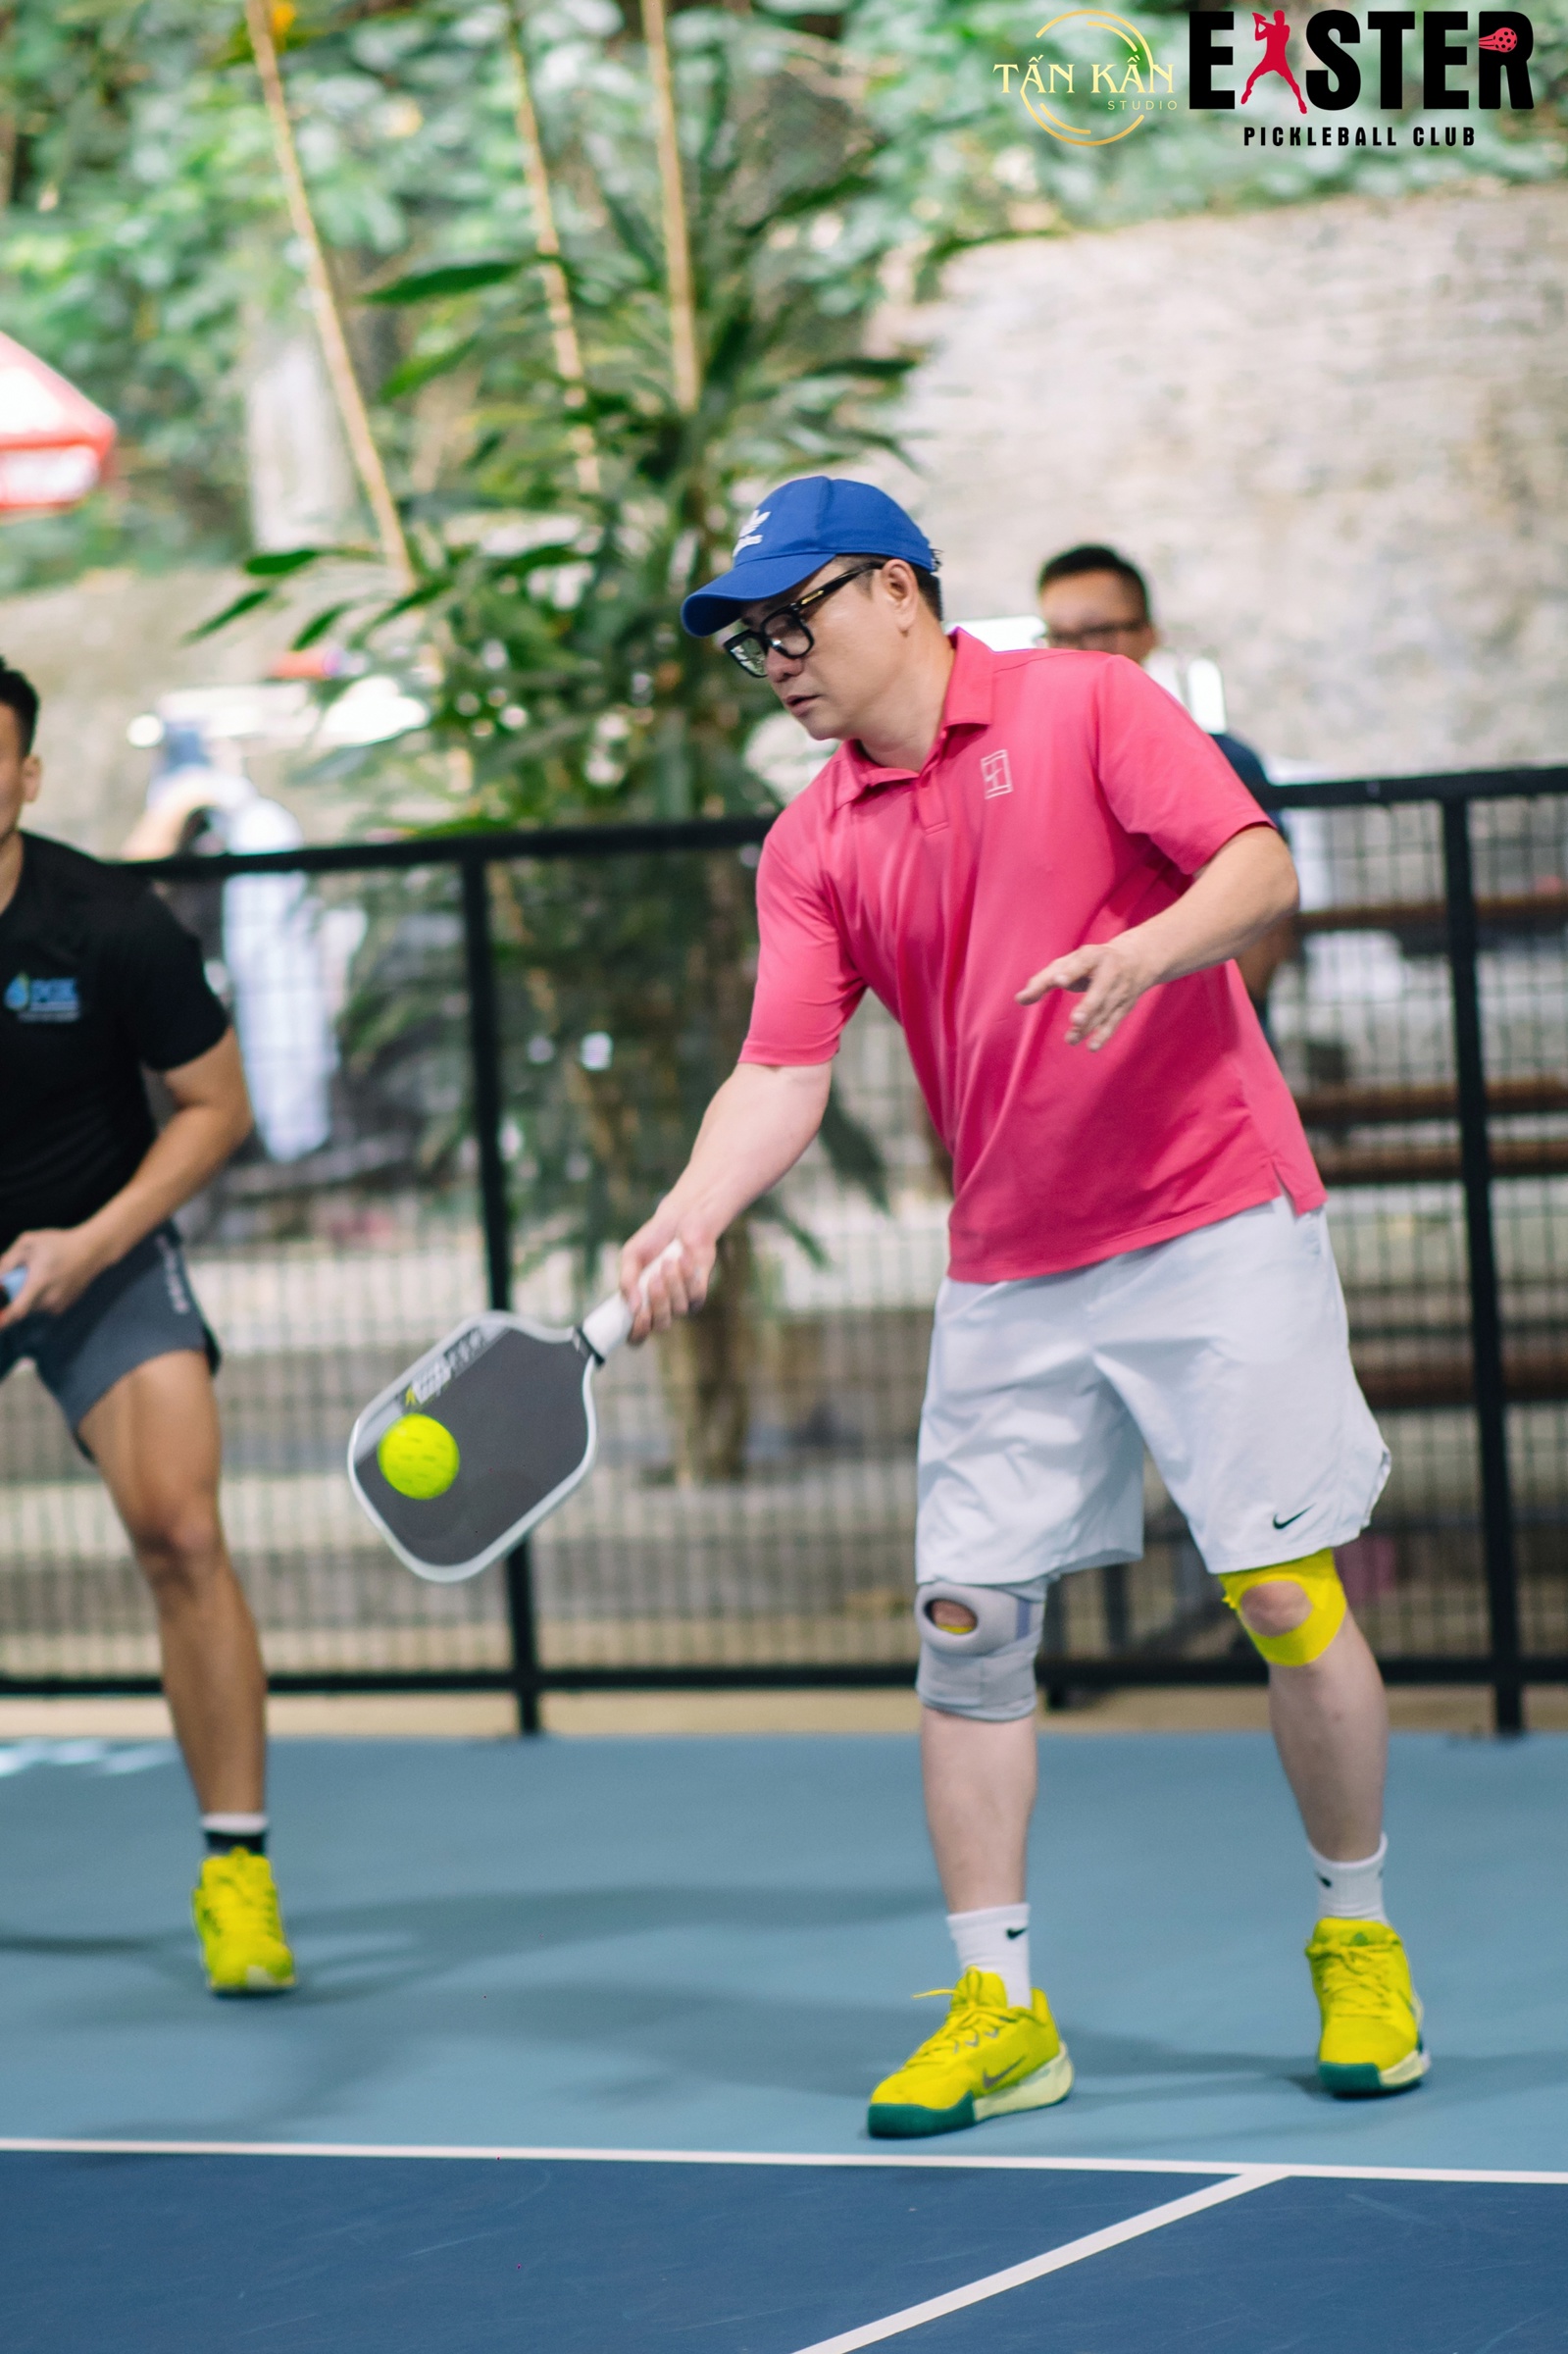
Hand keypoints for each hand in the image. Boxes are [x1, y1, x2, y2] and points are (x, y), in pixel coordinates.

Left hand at [0, 1228, 107, 1326]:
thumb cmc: (57, 1244)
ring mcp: (57, 1306)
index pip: (18, 1310)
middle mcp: (49, 1299)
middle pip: (20, 1308)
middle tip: (24, 1276)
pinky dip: (38, 1298)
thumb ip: (8, 1261)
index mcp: (39, 1282)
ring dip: (27, 1297)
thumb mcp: (28, 1243)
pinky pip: (41, 1308)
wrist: (91, 1251)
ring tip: (41, 1276)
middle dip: (14, 1296)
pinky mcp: (62, 1308)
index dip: (3, 1321)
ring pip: (30, 1308)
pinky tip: (50, 1281)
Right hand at [618, 1222, 715, 1341]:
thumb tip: (633, 1308)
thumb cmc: (652, 1240)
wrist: (679, 1220)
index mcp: (640, 1303)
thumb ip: (628, 1281)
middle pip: (661, 1325)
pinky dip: (688, 1276)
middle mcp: (661, 1307)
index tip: (638, 1318)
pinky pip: (695, 1295)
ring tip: (668, 1261)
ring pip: (679, 1309)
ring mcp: (681, 1301)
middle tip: (653, 1278)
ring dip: (673, 1284)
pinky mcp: (699, 1291)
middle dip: (657, 1302)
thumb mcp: (631, 1256)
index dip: (637, 1334)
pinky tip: (683, 1258)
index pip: (637, 1335)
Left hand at [1015, 932, 1158, 1050]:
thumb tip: (1020, 999)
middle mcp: (1110, 972)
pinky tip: (1091, 1046)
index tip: (1058, 980)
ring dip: (1089, 1026)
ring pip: (1105, 1010)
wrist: (1137, 959)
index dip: (1070, 972)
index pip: (1081, 963)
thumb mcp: (1068, 964)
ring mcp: (1120, 990)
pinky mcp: (1125, 1006)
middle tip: (1075, 1019)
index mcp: (1093, 956)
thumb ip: (1043, 980)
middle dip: (1089, 1005)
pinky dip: (1104, 1035)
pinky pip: (1114, 1022)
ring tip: (1070, 1039)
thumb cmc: (1090, 962)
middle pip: (1100, 990)